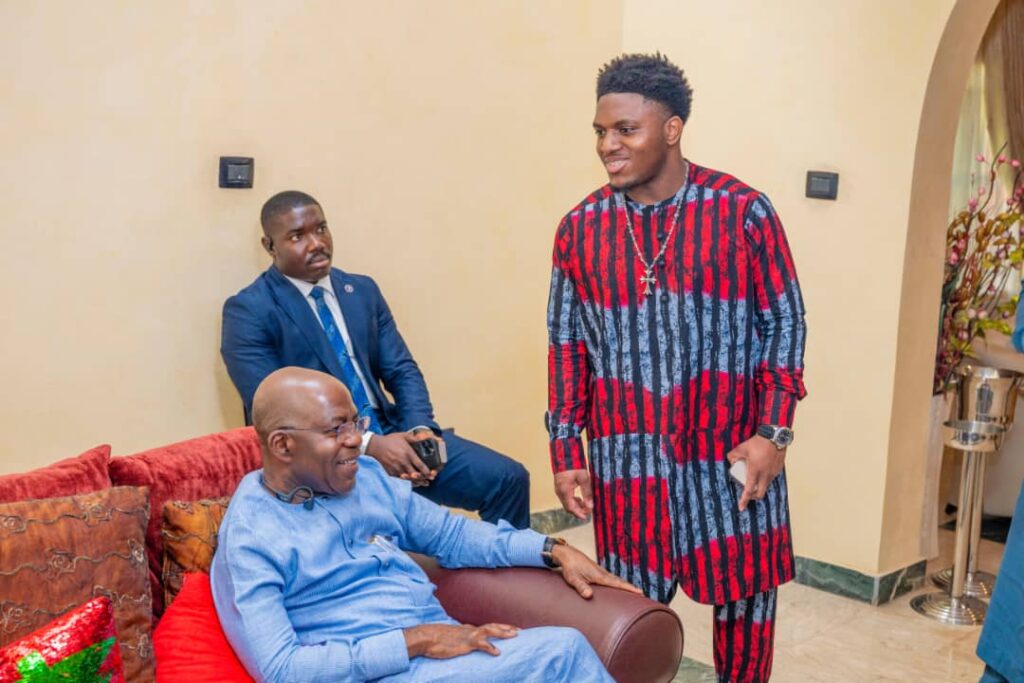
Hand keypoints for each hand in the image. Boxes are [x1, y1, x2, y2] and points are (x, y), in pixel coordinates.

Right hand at [365, 432, 436, 484]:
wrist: (375, 446)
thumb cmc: (390, 440)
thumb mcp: (403, 436)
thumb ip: (414, 438)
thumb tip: (423, 438)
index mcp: (408, 454)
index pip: (420, 465)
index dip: (427, 472)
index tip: (431, 474)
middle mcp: (403, 463)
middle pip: (416, 475)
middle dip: (423, 478)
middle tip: (429, 479)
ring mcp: (396, 469)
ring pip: (409, 479)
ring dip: (416, 482)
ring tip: (423, 483)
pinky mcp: (390, 473)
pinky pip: (401, 480)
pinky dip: (407, 482)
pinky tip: (412, 483)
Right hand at [403, 622, 518, 658]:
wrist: (425, 637)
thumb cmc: (433, 639)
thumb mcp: (447, 638)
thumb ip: (456, 639)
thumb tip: (459, 642)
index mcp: (466, 629)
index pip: (485, 626)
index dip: (498, 627)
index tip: (508, 628)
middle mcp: (469, 629)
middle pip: (491, 626)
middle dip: (505, 627)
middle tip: (518, 630)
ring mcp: (468, 635)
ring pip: (490, 630)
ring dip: (503, 632)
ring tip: (515, 635)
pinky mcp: (465, 643)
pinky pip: (481, 644)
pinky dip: (491, 647)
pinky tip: (498, 652)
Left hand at [550, 544, 642, 598]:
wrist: (566, 554)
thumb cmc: (569, 567)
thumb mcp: (572, 579)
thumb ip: (581, 587)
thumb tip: (589, 595)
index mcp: (599, 576)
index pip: (617, 583)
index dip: (629, 588)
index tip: (640, 592)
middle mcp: (602, 573)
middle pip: (619, 581)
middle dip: (630, 588)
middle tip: (642, 595)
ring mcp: (600, 572)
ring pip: (615, 580)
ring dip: (624, 585)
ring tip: (633, 592)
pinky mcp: (596, 572)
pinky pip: (610, 578)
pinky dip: (617, 582)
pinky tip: (617, 586)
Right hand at [553, 469, 592, 519]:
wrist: (564, 454)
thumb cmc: (574, 465)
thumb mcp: (584, 478)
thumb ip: (587, 493)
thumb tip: (590, 506)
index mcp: (565, 491)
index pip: (571, 508)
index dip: (579, 514)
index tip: (587, 516)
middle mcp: (559, 492)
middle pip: (568, 507)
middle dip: (579, 511)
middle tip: (589, 511)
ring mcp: (558, 489)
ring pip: (567, 503)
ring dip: (576, 506)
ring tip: (586, 504)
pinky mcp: (559, 487)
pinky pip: (566, 498)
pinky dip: (573, 501)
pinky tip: (580, 498)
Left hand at [727, 435, 785, 510]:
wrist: (774, 436)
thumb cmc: (758, 442)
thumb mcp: (741, 448)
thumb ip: (733, 455)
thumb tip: (730, 461)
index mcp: (755, 471)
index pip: (749, 490)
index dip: (744, 500)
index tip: (741, 508)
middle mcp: (765, 475)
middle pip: (760, 493)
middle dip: (753, 497)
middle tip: (747, 495)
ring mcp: (773, 473)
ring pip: (766, 486)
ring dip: (760, 487)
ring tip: (754, 480)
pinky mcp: (778, 469)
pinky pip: (771, 478)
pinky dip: (765, 479)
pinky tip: (762, 471)